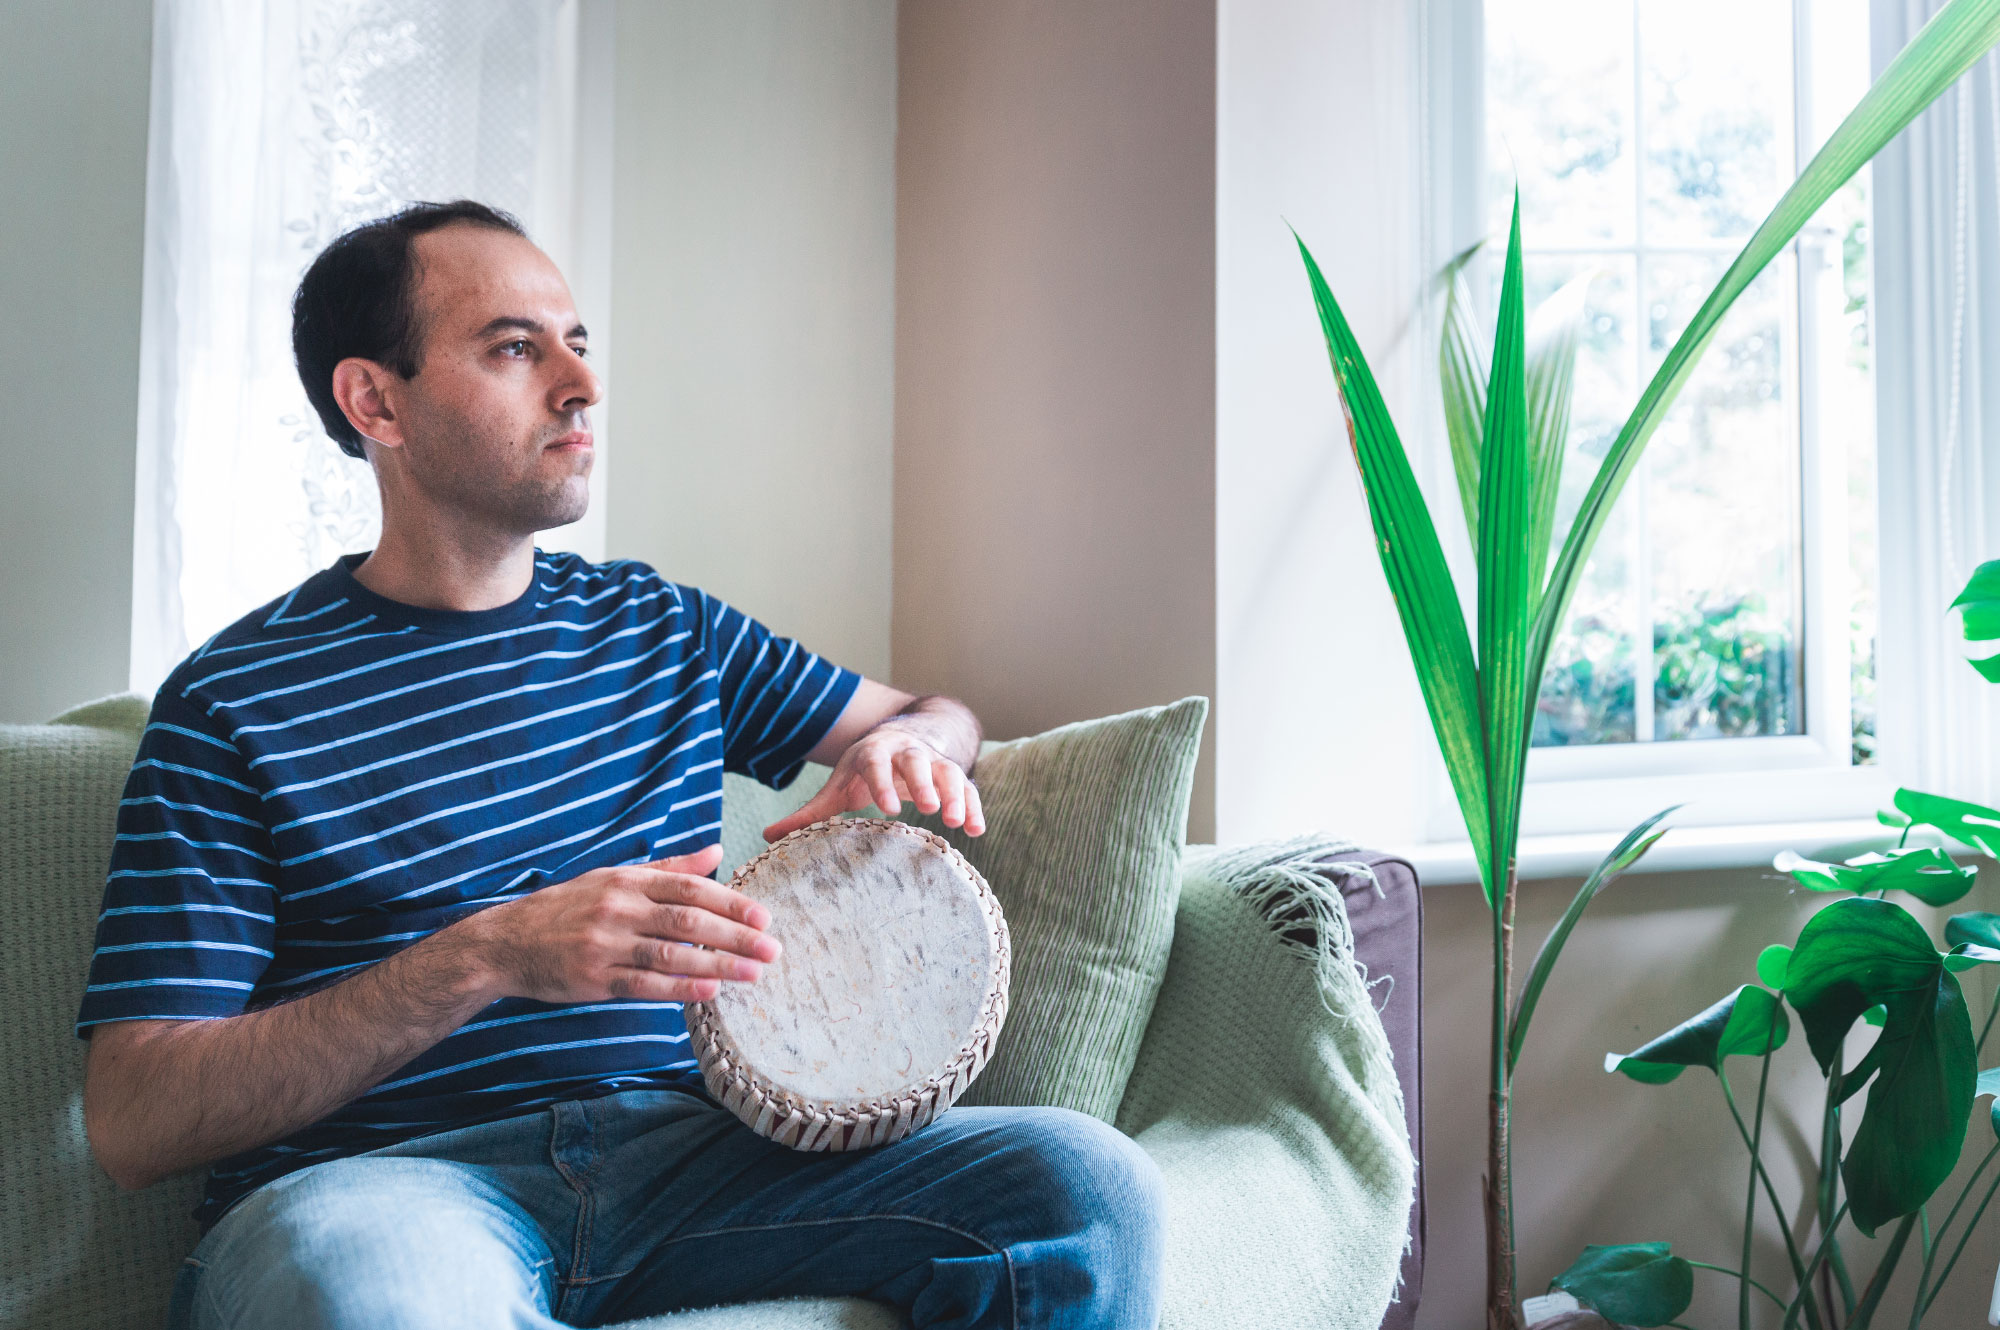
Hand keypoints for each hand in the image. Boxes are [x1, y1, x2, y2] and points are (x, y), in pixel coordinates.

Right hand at [454, 844, 779, 1003]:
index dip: (729, 902)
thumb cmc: (569, 908)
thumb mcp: (614, 877)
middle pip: (687, 921)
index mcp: (627, 881)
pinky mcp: (592, 979)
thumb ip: (668, 868)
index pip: (688, 888)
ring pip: (670, 955)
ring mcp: (604, 945)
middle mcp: (618, 909)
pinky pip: (643, 985)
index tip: (763, 917)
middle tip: (771, 949)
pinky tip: (710, 993)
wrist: (507, 942)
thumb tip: (717, 851)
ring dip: (716, 965)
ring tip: (752, 974)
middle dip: (734, 937)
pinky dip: (679, 989)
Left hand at [765, 725, 985, 841]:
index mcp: (874, 753)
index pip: (877, 765)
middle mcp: (907, 752)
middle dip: (924, 783)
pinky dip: (974, 806)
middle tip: (928, 808)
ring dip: (954, 795)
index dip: (882, 784)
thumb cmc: (864, 770)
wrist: (902, 737)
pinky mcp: (954, 773)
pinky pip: (968, 787)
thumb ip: (810, 812)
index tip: (886, 809)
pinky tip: (977, 831)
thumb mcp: (839, 786)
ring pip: (948, 772)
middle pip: (918, 762)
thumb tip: (768, 837)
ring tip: (958, 823)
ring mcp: (934, 761)